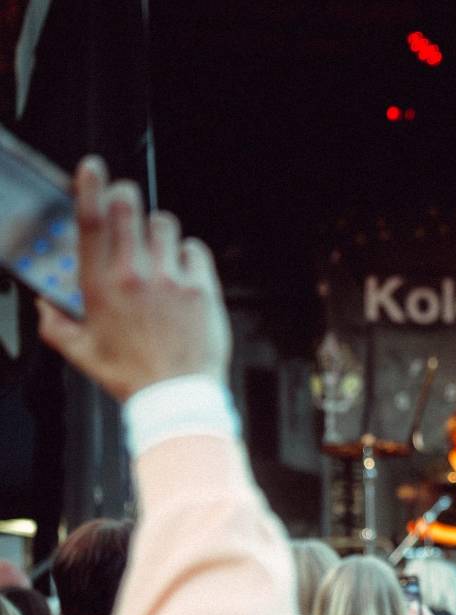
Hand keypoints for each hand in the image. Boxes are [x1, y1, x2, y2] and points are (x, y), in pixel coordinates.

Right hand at [37, 157, 230, 401]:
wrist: (177, 396)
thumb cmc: (130, 375)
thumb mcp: (81, 352)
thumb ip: (56, 324)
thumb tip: (44, 304)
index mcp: (99, 287)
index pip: (89, 223)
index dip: (88, 187)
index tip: (91, 167)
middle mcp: (133, 276)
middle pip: (128, 208)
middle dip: (126, 195)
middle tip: (126, 199)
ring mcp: (170, 280)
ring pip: (165, 224)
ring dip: (158, 230)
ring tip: (157, 251)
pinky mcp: (202, 289)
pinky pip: (195, 250)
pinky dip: (189, 255)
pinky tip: (183, 272)